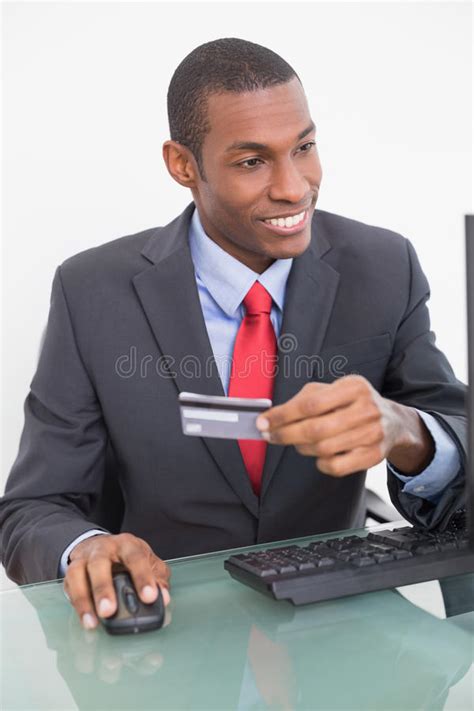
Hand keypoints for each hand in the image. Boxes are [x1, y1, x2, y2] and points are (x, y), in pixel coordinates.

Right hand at [64, 532, 170, 630]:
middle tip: (109, 611)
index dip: (142, 577)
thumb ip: (158, 578)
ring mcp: (84, 558)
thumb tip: (164, 598)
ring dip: (84, 600)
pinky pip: (69, 587)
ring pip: (77, 574)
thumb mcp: (148, 561)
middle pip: (99, 564)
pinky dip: (75, 604)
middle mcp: (103, 548)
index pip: (135, 557)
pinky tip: (84, 619)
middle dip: (103, 588)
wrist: (102, 545)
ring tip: (92, 622)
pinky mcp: (71, 571)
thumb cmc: (128, 557)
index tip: (149, 597)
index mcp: (126, 544)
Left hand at [256, 375, 433, 476]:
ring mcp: (372, 433)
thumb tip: (270, 417)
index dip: (282, 415)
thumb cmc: (351, 404)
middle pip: (315, 429)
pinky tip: (320, 454)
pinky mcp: (373, 455)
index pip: (310, 404)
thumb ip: (302, 400)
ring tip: (299, 441)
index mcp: (353, 387)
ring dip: (302, 448)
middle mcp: (366, 409)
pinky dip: (320, 463)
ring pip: (323, 449)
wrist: (392, 421)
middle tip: (269, 436)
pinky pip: (335, 466)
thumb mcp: (331, 390)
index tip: (263, 422)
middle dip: (285, 435)